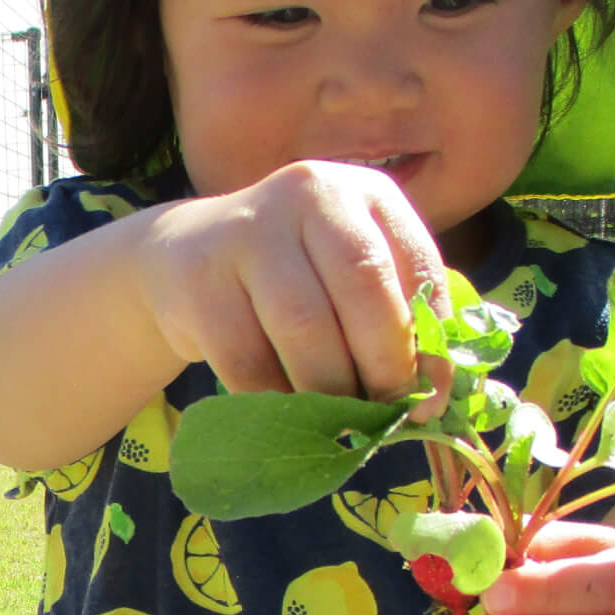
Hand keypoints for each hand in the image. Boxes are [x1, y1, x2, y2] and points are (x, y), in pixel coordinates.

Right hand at [136, 162, 451, 407]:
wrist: (181, 256)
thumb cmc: (291, 277)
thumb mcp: (346, 275)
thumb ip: (394, 318)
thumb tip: (432, 401)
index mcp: (364, 193)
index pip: (417, 270)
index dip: (431, 346)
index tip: (430, 402)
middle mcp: (308, 194)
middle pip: (362, 288)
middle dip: (383, 366)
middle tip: (385, 416)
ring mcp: (247, 230)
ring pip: (304, 327)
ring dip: (329, 391)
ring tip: (338, 421)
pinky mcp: (199, 279)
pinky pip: (248, 361)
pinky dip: (275, 400)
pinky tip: (286, 412)